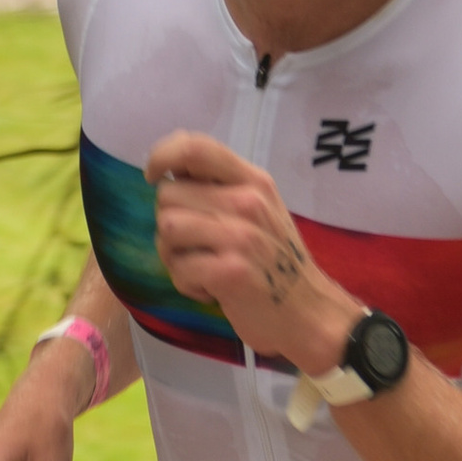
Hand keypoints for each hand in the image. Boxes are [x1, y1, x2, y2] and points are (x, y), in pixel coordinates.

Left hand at [148, 132, 358, 369]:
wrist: (308, 313)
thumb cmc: (275, 263)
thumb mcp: (259, 210)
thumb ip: (220, 187)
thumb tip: (170, 170)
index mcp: (253, 181)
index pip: (195, 147)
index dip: (162, 155)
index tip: (154, 176)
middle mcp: (248, 202)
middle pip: (168, 194)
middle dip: (169, 224)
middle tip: (196, 247)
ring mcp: (240, 236)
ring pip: (166, 228)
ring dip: (174, 256)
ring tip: (202, 269)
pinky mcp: (230, 272)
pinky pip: (178, 267)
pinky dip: (187, 284)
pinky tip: (211, 290)